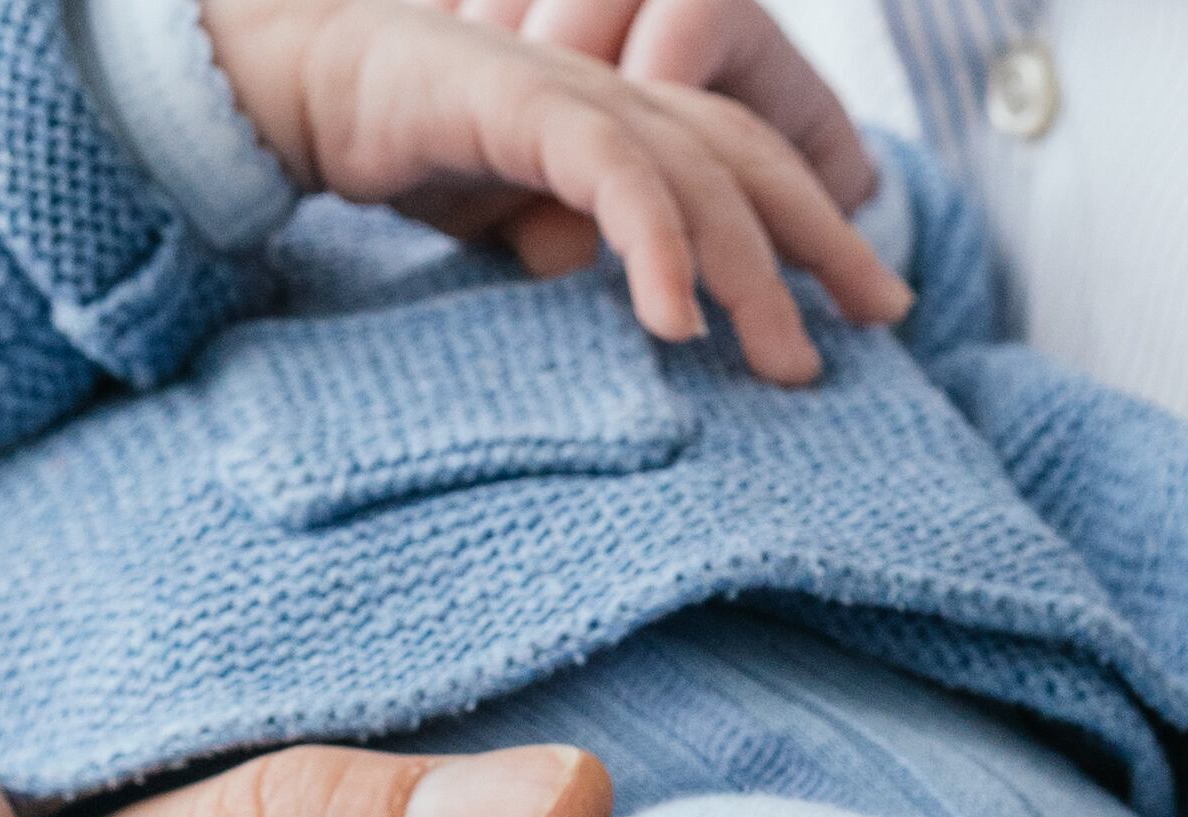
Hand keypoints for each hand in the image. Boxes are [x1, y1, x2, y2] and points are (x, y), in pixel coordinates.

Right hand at [196, 0, 906, 380]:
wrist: (300, 82)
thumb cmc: (412, 152)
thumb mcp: (521, 222)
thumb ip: (587, 256)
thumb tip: (649, 320)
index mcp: (626, 115)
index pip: (746, 163)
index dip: (817, 224)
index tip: (875, 304)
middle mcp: (616, 94)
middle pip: (748, 163)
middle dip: (823, 242)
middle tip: (886, 321)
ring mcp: (573, 93)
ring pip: (695, 177)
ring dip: (748, 273)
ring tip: (785, 363)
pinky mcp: (522, 105)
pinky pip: (612, 172)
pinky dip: (654, 245)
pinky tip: (675, 320)